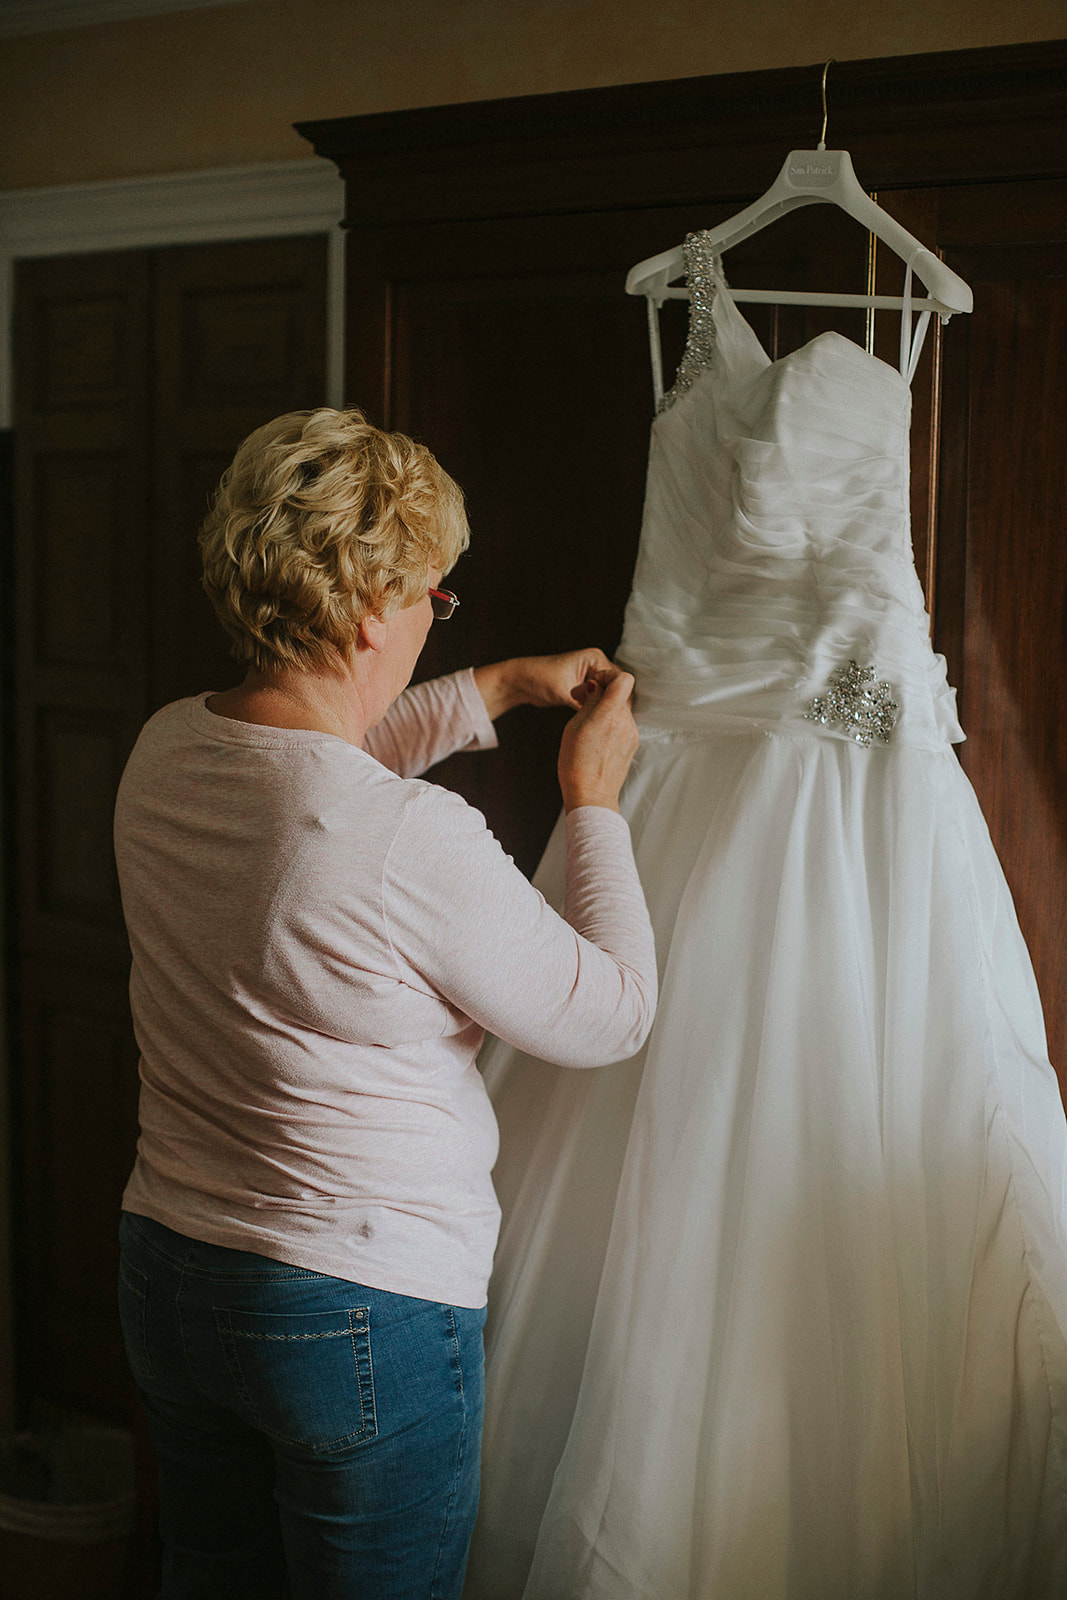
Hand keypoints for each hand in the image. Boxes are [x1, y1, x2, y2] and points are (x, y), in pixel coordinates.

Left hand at [473, 649, 615, 719]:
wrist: (520, 682)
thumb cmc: (539, 679)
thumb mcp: (566, 693)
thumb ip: (587, 703)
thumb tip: (604, 716)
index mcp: (595, 658)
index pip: (618, 679)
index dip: (618, 698)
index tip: (616, 715)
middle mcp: (596, 665)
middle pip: (616, 688)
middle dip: (613, 704)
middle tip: (612, 722)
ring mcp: (591, 676)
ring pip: (609, 696)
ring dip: (606, 708)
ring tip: (605, 724)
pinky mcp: (585, 688)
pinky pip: (599, 700)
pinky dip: (598, 710)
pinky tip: (598, 722)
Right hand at [557, 669, 638, 812]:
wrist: (591, 796)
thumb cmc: (576, 765)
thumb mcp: (574, 727)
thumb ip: (588, 703)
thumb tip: (596, 686)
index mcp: (610, 714)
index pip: (624, 679)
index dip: (610, 676)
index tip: (596, 683)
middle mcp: (626, 722)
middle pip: (622, 695)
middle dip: (605, 695)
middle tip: (586, 704)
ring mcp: (632, 734)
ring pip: (622, 711)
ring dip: (607, 711)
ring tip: (588, 726)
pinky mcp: (632, 745)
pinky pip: (623, 726)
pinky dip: (611, 725)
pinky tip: (597, 740)